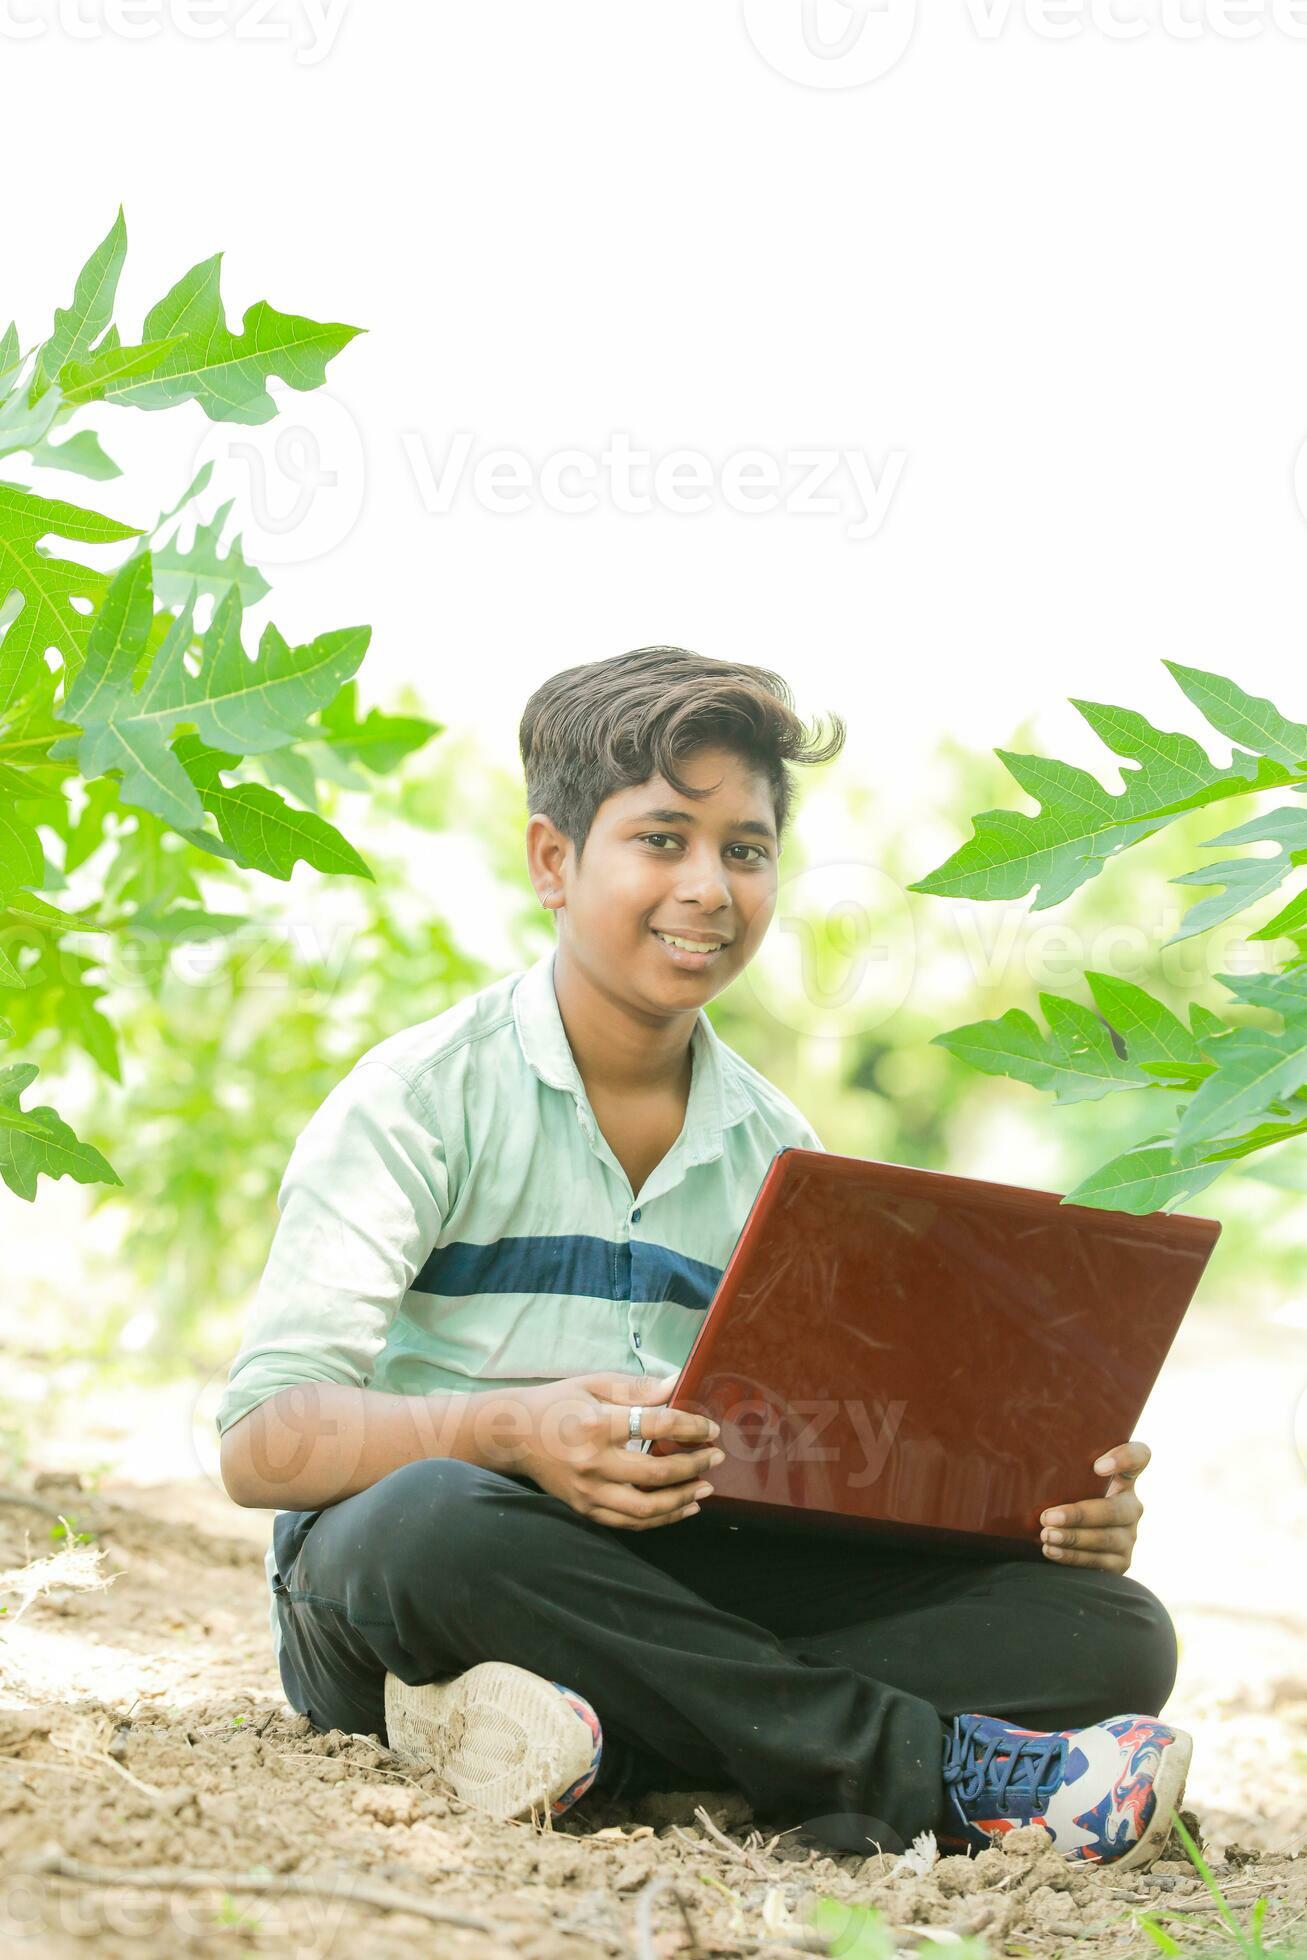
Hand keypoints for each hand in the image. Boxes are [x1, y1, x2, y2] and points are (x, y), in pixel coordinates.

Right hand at [517, 1371, 724, 1530]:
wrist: (514, 1436)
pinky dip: (660, 1519)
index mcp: (597, 1424)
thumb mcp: (593, 1384)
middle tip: (716, 1457)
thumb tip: (677, 1383)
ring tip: (706, 1488)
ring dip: (682, 1499)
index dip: (691, 1427)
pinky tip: (682, 1507)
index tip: (710, 1428)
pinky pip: (630, 1522)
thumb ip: (636, 1387)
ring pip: (646, 1508)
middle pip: (657, 1473)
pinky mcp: (585, 1509)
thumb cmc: (557, 1403)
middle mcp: (593, 1462)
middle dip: (694, 1465)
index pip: (656, 1425)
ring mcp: (588, 1492)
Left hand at [1040, 1439, 1148, 1573]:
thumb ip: (1055, 1465)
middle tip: (1048, 1517)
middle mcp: (1130, 1506)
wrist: (1056, 1537)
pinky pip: (1099, 1561)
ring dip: (1074, 1537)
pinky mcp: (1121, 1562)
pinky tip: (1052, 1551)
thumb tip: (1017, 1449)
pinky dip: (1074, 1557)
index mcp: (1121, 1478)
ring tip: (1046, 1535)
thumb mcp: (1061, 1479)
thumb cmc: (1056, 1497)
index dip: (1125, 1459)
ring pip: (1106, 1538)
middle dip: (1080, 1514)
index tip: (1097, 1467)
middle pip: (1116, 1509)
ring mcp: (1128, 1535)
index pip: (1139, 1457)